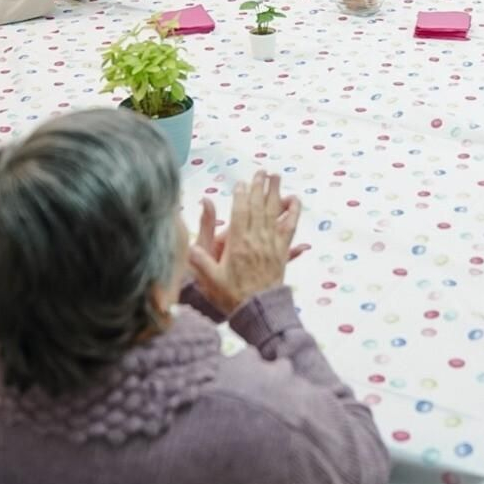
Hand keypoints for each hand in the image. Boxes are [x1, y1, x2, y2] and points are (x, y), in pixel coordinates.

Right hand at [187, 172, 301, 315]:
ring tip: (276, 177)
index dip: (241, 196)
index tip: (241, 182)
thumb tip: (189, 243)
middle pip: (258, 207)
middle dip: (259, 187)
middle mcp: (256, 240)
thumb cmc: (230, 296)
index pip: (240, 213)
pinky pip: (289, 228)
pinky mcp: (282, 252)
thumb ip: (200, 259)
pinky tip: (295, 201)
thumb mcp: (209, 279)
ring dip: (275, 193)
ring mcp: (271, 245)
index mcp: (237, 244)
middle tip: (262, 171)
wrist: (257, 311)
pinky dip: (292, 213)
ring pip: (273, 213)